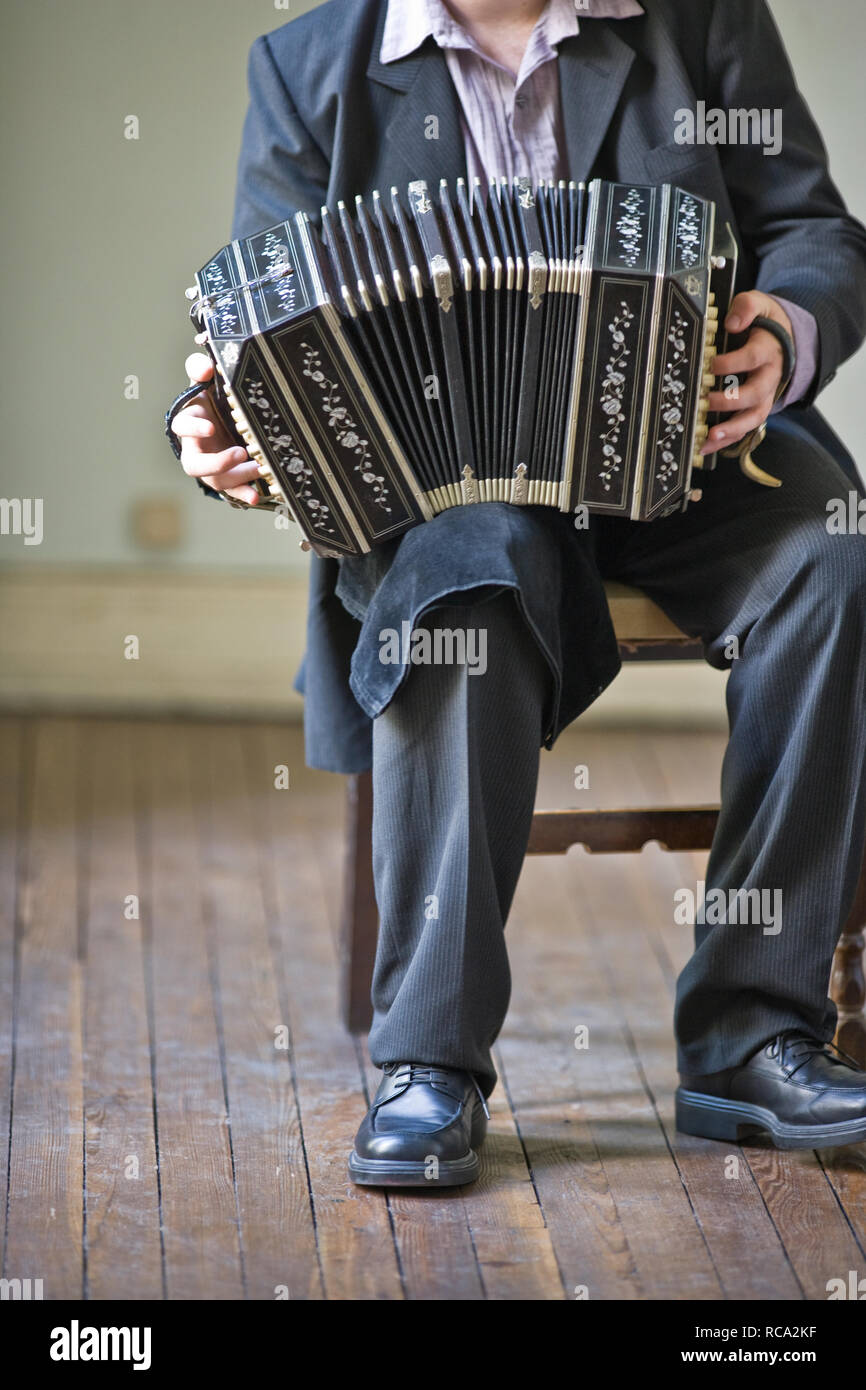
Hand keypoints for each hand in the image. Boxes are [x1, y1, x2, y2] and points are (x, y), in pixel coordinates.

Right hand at [170, 353, 261, 504]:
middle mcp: (196, 448)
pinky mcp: (226, 476)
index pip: (182, 426)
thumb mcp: (205, 381)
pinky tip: (256, 495)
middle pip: (194, 464)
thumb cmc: (211, 398)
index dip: (194, 428)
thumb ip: (200, 368)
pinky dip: (242, 494)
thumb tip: (204, 367)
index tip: (210, 426)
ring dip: (236, 478)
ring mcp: (211, 466)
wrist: (222, 417)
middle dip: (216, 463)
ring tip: (260, 469)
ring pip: (216, 480)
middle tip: (240, 453)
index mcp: (189, 422)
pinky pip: (231, 490)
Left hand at [701, 291, 792, 455]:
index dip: (732, 363)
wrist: (783, 339)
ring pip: (753, 418)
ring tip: (710, 436)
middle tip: (708, 401)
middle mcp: (769, 377)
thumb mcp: (759, 304)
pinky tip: (704, 446)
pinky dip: (725, 440)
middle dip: (731, 400)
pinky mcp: (755, 409)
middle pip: (755, 394)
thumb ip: (746, 307)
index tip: (711, 364)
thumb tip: (732, 323)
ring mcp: (763, 396)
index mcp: (768, 350)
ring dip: (732, 429)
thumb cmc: (764, 322)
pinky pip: (743, 429)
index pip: (753, 358)